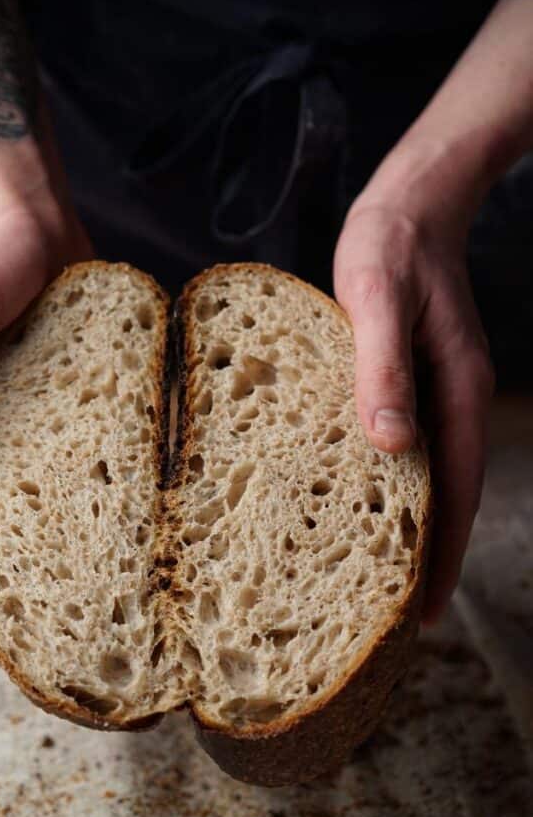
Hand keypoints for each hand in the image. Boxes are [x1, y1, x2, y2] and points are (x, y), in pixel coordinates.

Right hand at [0, 181, 93, 595]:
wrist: (39, 220)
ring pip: (40, 492)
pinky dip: (101, 485)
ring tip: (99, 580)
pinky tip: (138, 510)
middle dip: (8, 564)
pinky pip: (85, 452)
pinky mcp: (75, 402)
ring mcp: (32, 419)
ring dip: (59, 534)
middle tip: (45, 613)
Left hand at [334, 196, 493, 626]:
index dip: (441, 556)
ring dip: (408, 521)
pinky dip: (392, 477)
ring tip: (377, 570)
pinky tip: (360, 492)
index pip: (454, 492)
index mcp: (456, 391)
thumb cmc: (389, 248)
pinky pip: (407, 441)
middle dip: (426, 554)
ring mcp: (435, 390)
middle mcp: (451, 399)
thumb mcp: (378, 300)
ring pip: (426, 472)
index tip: (420, 612)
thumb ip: (383, 368)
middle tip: (393, 612)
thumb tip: (391, 444)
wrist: (409, 204)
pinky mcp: (410, 377)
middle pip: (446, 494)